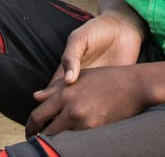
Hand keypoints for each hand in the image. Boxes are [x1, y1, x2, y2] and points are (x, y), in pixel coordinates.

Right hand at [24, 11, 143, 137]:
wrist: (124, 28)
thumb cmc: (98, 30)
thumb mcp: (80, 38)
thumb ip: (71, 56)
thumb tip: (69, 80)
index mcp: (67, 71)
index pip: (52, 95)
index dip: (45, 109)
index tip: (41, 124)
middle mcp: (79, 83)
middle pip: (65, 107)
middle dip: (58, 120)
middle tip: (54, 135)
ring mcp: (94, 89)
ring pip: (83, 111)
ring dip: (79, 122)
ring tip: (75, 136)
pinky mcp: (110, 90)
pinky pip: (102, 108)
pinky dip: (98, 118)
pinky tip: (97, 127)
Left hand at [26, 65, 148, 136]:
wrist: (134, 86)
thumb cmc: (108, 78)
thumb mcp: (80, 77)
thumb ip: (55, 87)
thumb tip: (36, 97)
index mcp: (65, 93)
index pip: (38, 115)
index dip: (30, 126)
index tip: (29, 131)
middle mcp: (71, 109)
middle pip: (46, 132)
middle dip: (39, 138)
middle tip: (37, 142)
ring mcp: (84, 122)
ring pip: (61, 139)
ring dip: (55, 141)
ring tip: (53, 143)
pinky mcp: (96, 131)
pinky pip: (78, 141)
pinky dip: (72, 141)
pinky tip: (71, 141)